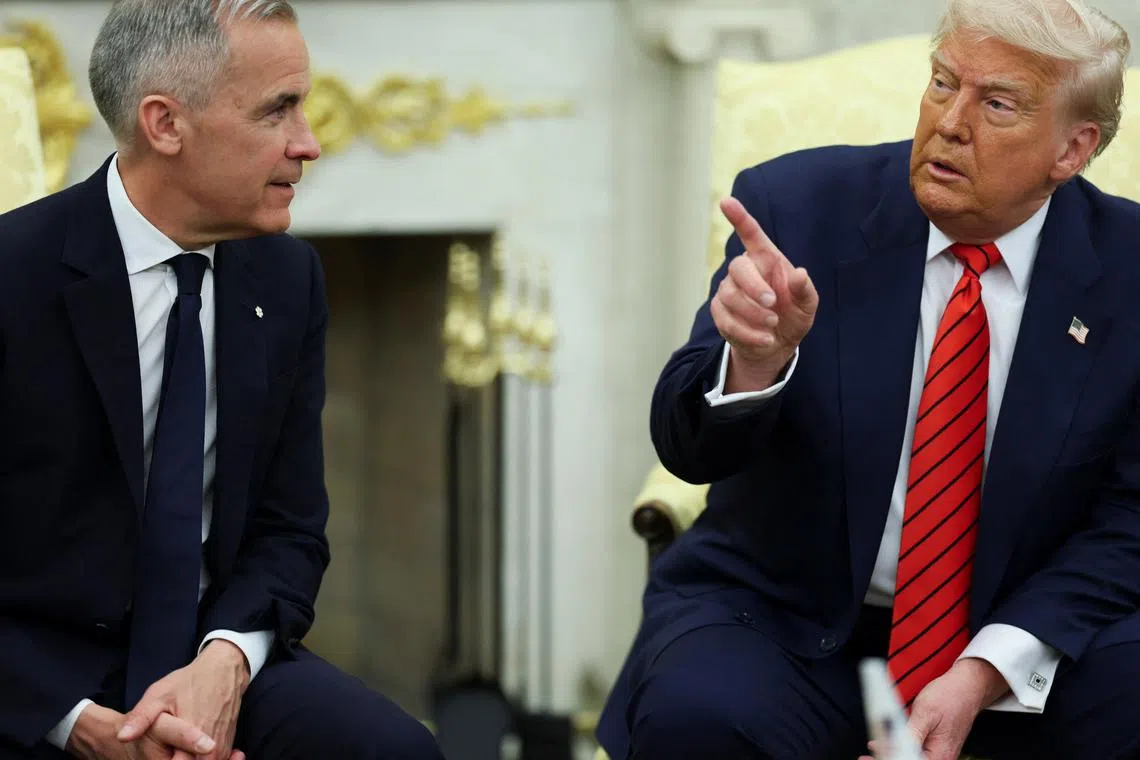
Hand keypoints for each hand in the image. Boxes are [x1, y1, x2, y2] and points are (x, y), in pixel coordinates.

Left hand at [117, 640, 250, 759]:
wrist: (225, 670)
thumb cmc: (190, 682)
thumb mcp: (160, 695)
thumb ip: (141, 718)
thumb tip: (121, 737)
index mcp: (192, 741)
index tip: (158, 753)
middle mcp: (210, 750)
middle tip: (168, 750)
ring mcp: (221, 749)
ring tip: (175, 750)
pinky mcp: (227, 745)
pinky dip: (202, 759)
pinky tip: (191, 751)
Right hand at [712, 197, 817, 392]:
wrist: (775, 345)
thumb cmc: (792, 316)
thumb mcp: (807, 305)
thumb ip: (805, 290)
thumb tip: (800, 273)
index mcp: (766, 260)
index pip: (751, 233)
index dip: (739, 217)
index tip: (726, 201)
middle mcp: (745, 270)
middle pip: (738, 267)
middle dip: (754, 287)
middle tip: (773, 304)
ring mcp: (728, 290)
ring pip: (730, 296)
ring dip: (753, 314)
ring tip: (772, 326)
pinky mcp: (719, 311)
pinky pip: (727, 320)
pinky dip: (748, 333)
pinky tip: (764, 339)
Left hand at [859, 659, 1008, 759]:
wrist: (967, 687)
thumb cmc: (949, 697)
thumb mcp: (926, 712)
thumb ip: (910, 733)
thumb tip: (893, 748)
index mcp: (940, 755)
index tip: (869, 758)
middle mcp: (939, 757)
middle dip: (888, 758)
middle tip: (865, 757)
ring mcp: (936, 752)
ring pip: (909, 757)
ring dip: (891, 754)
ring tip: (872, 750)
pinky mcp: (932, 745)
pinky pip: (914, 751)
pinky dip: (897, 748)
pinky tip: (883, 745)